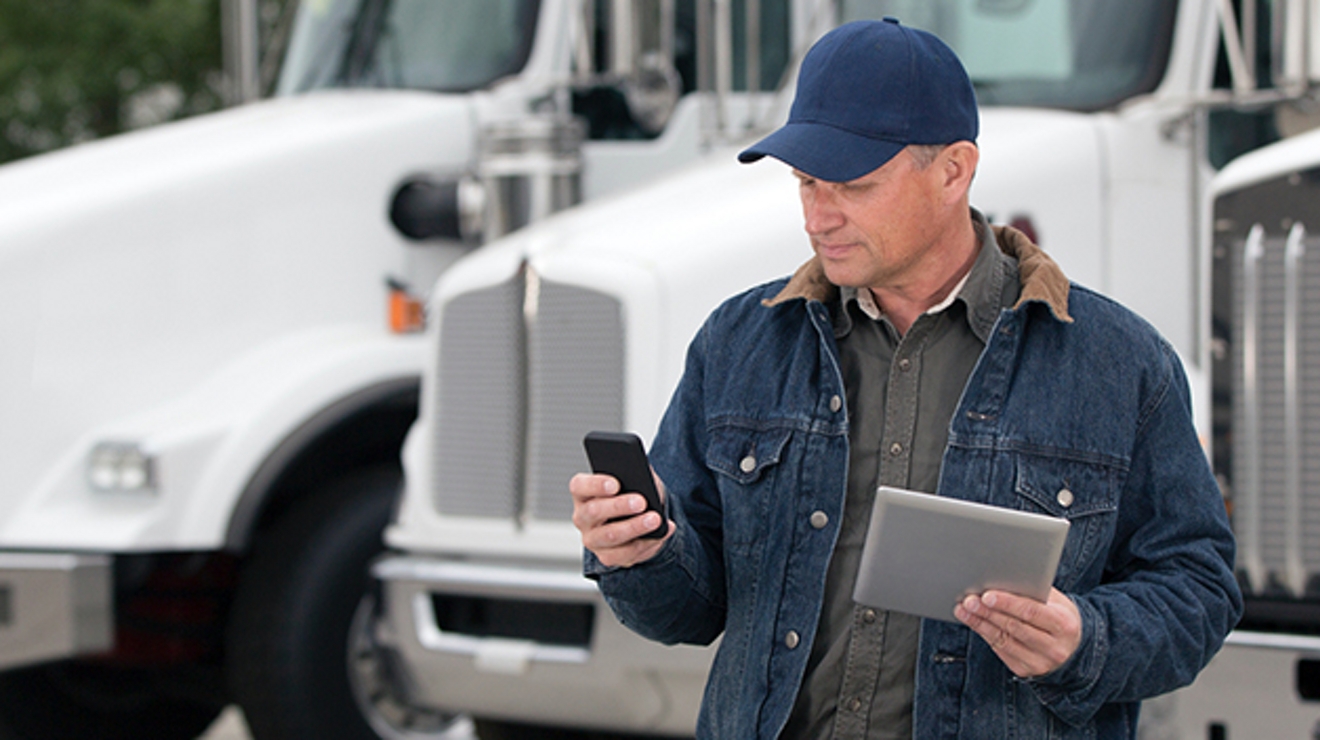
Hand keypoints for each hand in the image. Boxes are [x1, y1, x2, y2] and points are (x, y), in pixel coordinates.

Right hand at [570, 471, 672, 567]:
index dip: (595, 485)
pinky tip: (660, 534)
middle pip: (593, 511)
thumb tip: (647, 480)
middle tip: (641, 502)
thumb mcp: (637, 480)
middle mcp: (582, 517)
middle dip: (619, 506)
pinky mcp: (606, 556)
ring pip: (609, 536)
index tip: (615, 484)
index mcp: (583, 493)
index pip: (579, 486)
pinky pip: (624, 554)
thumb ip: (638, 475)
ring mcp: (592, 539)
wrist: (641, 519)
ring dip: (634, 527)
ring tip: (654, 519)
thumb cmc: (634, 494)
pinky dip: (646, 543)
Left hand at [954, 587, 1080, 677]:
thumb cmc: (1059, 617)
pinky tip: (974, 622)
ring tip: (964, 610)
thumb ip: (1034, 592)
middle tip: (969, 600)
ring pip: (1003, 640)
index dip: (1007, 603)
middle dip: (988, 613)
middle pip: (1014, 627)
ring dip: (980, 624)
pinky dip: (984, 634)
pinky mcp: (1025, 670)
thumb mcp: (1057, 602)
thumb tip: (1003, 579)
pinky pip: (1000, 650)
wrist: (1073, 648)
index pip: (1031, 612)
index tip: (987, 595)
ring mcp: (1040, 662)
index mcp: (1064, 625)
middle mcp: (1054, 648)